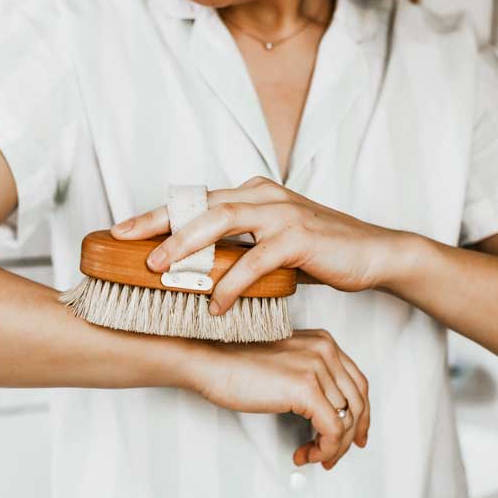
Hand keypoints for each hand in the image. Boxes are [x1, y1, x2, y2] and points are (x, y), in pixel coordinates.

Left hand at [110, 176, 397, 314]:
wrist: (376, 254)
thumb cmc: (324, 252)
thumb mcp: (274, 246)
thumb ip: (241, 247)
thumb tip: (202, 270)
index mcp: (255, 193)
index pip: (196, 200)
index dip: (156, 214)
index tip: (121, 231)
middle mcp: (264, 195)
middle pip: (200, 203)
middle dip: (158, 222)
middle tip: (125, 242)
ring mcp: (282, 213)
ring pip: (222, 221)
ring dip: (186, 245)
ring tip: (160, 271)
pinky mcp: (300, 238)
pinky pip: (255, 260)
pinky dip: (231, 283)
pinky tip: (215, 304)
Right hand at [187, 329, 369, 469]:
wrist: (208, 361)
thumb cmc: (234, 365)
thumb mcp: (284, 364)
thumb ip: (308, 378)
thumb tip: (325, 413)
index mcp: (323, 343)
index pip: (358, 383)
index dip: (361, 415)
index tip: (354, 436)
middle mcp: (325, 351)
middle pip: (358, 402)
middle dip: (349, 436)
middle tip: (334, 456)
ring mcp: (316, 368)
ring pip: (346, 420)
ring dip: (331, 448)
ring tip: (311, 456)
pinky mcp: (305, 389)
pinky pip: (332, 430)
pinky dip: (324, 449)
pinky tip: (306, 454)